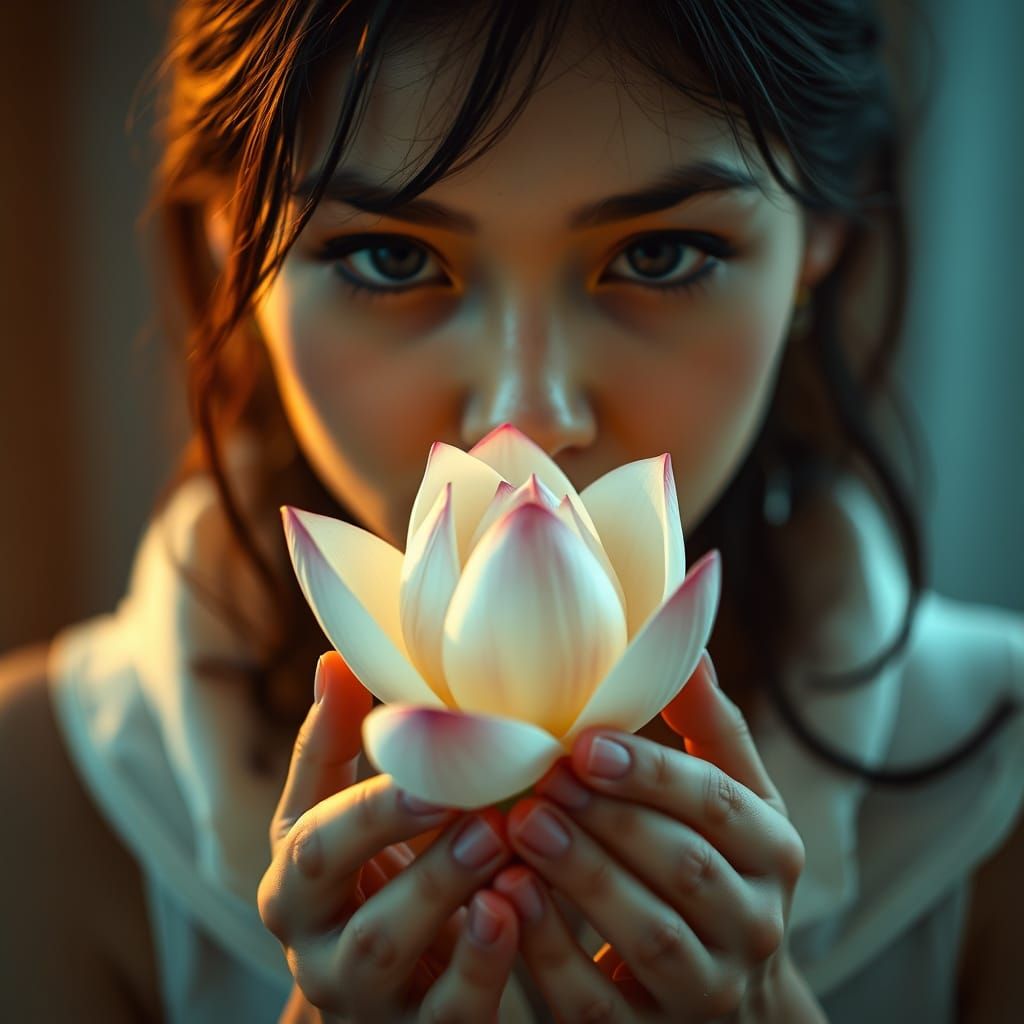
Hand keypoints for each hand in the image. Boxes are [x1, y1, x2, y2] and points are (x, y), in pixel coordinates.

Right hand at [258, 651, 520, 1022]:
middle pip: (354, 910)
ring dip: (450, 898)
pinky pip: (451, 1011)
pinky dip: (486, 963)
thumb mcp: (338, 815)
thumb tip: (337, 656)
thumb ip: (334, 744)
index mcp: (294, 886)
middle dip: (412, 854)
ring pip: (395, 958)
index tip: (430, 768)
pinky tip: (520, 909)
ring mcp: (367, 1003)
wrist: (387, 984)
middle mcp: (317, 950)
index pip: (315, 845)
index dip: (370, 807)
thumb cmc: (367, 875)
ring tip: (505, 849)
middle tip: (481, 810)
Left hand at [493, 652, 808, 1021]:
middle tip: (541, 782)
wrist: (729, 997)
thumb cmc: (717, 867)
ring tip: (520, 829)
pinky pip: (600, 1004)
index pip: (718, 806)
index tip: (585, 742)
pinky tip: (507, 900)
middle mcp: (756, 925)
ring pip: (649, 936)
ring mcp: (710, 991)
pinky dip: (551, 955)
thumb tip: (689, 645)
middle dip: (609, 821)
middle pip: (684, 868)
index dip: (652, 772)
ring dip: (581, 879)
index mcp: (773, 853)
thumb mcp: (733, 801)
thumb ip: (710, 729)